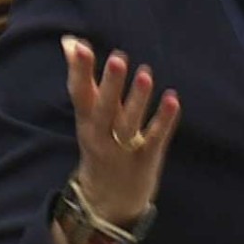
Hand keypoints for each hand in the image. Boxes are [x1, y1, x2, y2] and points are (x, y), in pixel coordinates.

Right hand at [62, 36, 179, 226]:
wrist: (106, 203)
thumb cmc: (99, 145)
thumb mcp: (87, 115)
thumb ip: (84, 79)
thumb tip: (70, 41)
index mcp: (86, 121)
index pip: (79, 93)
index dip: (79, 71)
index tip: (80, 46)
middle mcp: (101, 135)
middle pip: (104, 109)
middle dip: (110, 85)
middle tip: (118, 58)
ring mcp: (123, 149)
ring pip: (129, 124)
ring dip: (137, 100)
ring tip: (146, 74)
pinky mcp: (145, 160)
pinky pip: (154, 138)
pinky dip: (163, 120)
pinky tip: (173, 99)